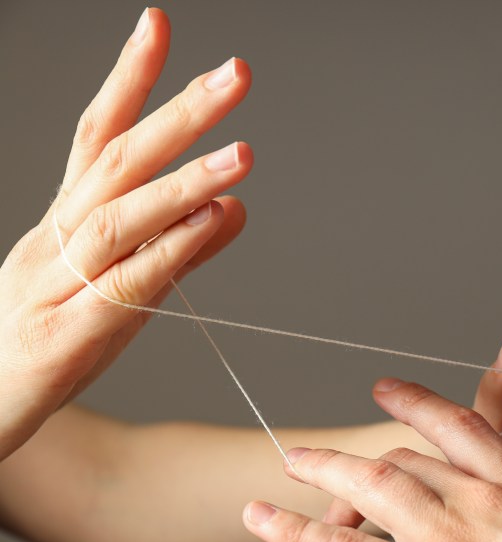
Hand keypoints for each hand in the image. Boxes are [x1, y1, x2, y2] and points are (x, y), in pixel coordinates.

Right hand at [0, 9, 251, 458]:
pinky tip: (210, 224)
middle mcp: (56, 240)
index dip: (129, 78)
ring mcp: (57, 285)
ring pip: (120, 220)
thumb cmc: (49, 339)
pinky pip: (120, 287)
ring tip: (241, 153)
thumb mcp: (117, 286)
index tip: (159, 23)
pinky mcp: (67, 336)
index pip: (98, 135)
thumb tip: (233, 206)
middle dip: (178, 113)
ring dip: (183, 182)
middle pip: (117, 163)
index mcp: (64, 221)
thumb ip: (177, 248)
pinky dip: (166, 253)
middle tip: (235, 74)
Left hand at [245, 382, 501, 541]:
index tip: (388, 389)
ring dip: (323, 473)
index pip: (458, 427)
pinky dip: (299, 532)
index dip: (416, 404)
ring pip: (370, 487)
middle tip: (319, 454)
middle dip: (357, 459)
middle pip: (403, 460)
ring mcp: (448, 535)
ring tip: (289, 466)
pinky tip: (267, 519)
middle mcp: (479, 497)